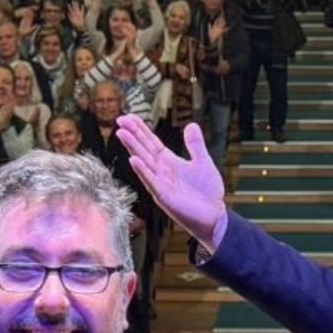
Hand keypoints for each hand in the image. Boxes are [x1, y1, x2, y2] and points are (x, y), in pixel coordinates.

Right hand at [115, 114, 230, 250]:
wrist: (213, 216)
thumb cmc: (207, 192)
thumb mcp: (202, 162)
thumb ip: (195, 145)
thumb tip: (191, 125)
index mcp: (169, 162)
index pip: (151, 142)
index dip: (140, 129)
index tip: (128, 117)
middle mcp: (161, 171)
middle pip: (143, 149)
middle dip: (132, 135)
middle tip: (119, 120)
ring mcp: (160, 183)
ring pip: (144, 162)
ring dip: (133, 148)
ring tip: (122, 134)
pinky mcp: (164, 196)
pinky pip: (151, 181)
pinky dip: (143, 171)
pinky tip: (134, 160)